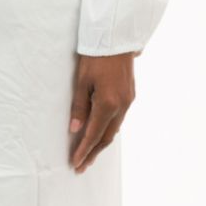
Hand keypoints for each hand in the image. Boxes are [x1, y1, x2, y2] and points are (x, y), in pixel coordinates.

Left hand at [69, 52, 136, 172]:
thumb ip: (79, 107)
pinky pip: (120, 118)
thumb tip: (75, 130)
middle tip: (82, 166)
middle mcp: (121, 106)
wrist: (116, 38)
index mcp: (107, 103)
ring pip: (114, 129)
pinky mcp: (130, 95)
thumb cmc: (95, 57)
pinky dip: (109, 129)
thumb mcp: (82, 81)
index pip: (94, 135)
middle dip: (93, 152)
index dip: (84, 150)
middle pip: (106, 137)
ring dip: (102, 142)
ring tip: (89, 153)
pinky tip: (102, 133)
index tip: (76, 163)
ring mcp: (128, 101)